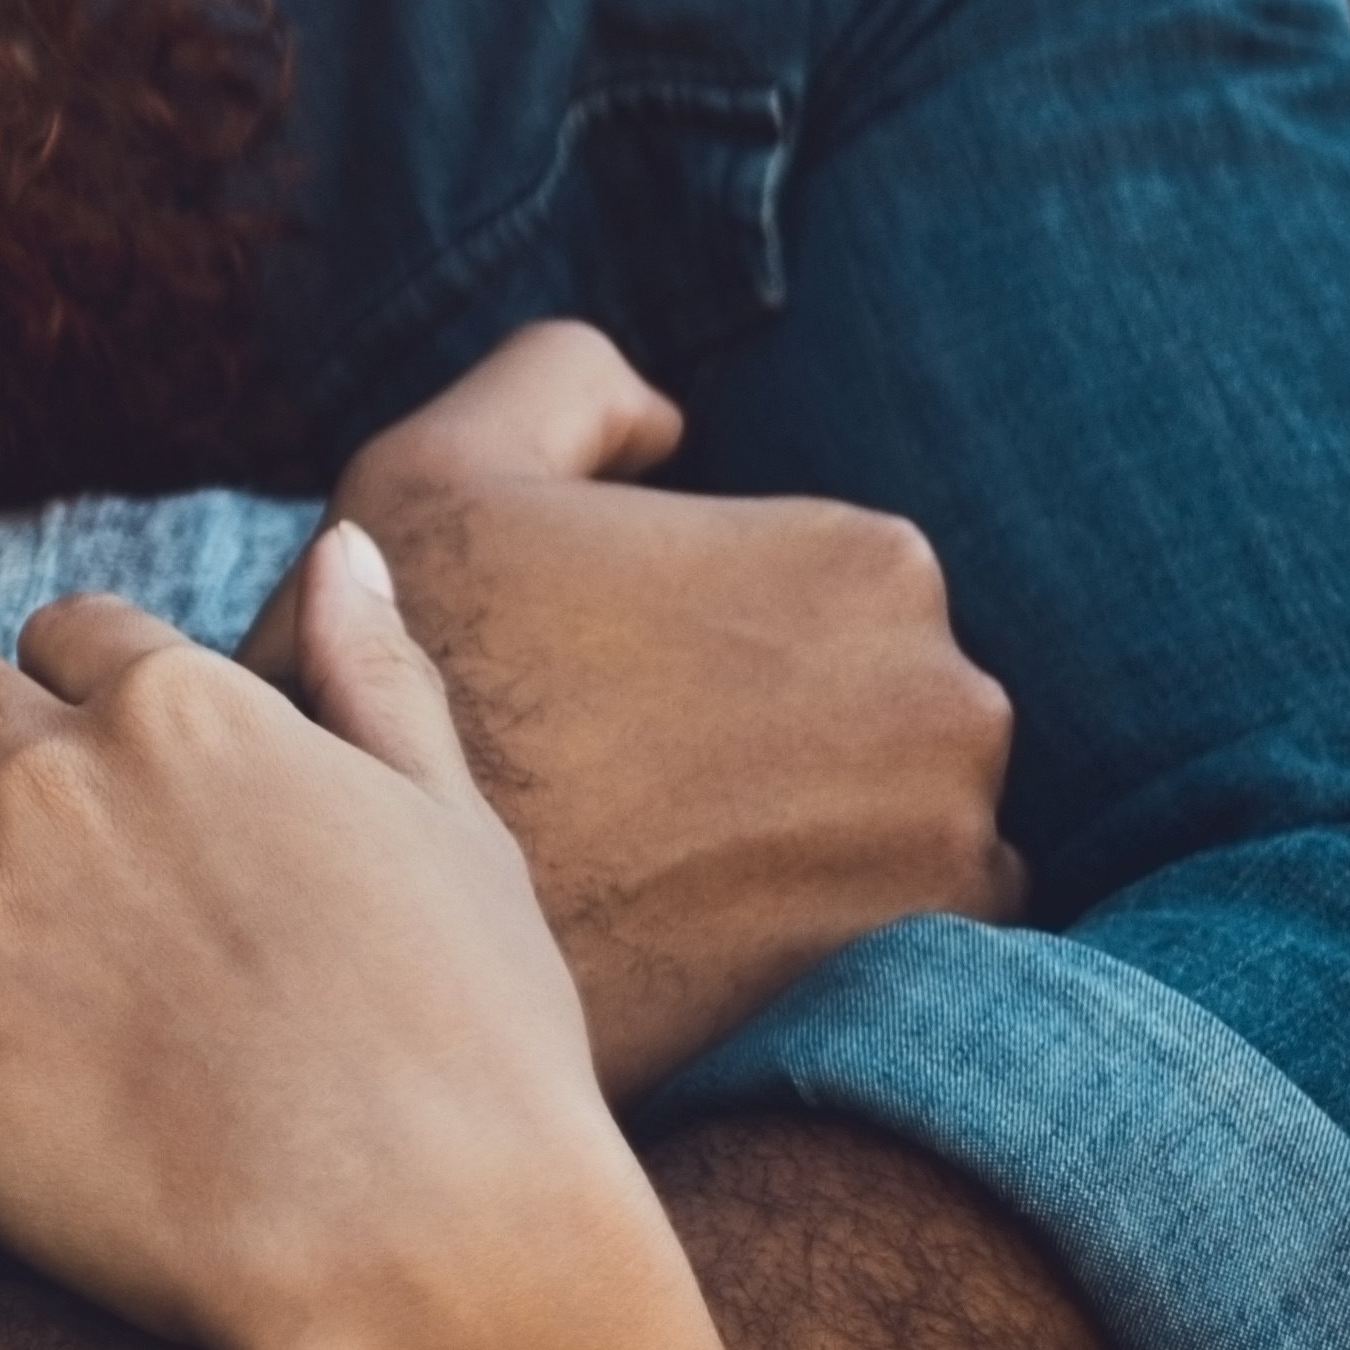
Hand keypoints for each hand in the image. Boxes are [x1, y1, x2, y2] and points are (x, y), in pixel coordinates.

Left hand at [0, 529, 654, 1349]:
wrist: (409, 1248)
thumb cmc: (469, 1051)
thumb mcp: (454, 830)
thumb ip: (376, 676)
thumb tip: (341, 548)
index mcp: (185, 704)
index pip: (71, 630)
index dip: (88, 697)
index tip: (113, 779)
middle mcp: (52, 768)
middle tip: (16, 846)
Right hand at [306, 323, 1019, 1089]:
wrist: (395, 931)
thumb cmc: (422, 688)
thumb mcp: (444, 467)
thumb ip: (571, 382)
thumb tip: (667, 421)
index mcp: (866, 561)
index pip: (824, 591)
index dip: (708, 637)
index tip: (615, 692)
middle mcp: (951, 696)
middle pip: (882, 704)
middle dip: (784, 734)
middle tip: (634, 785)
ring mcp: (954, 843)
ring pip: (907, 818)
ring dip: (822, 834)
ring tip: (667, 867)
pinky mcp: (926, 967)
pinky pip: (916, 933)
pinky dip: (836, 930)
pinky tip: (713, 932)